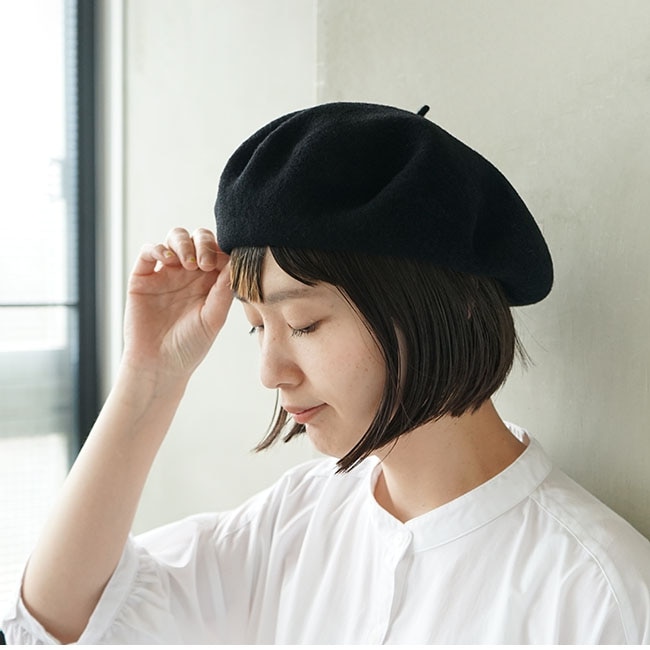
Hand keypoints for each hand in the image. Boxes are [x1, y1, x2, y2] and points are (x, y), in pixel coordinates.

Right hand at [122, 227, 232, 379]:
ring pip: (175, 238)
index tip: (222, 264)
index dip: (221, 250)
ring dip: (183, 243)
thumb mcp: (214, 318)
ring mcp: (166, 273)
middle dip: (204, 243)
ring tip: (188, 263)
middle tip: (205, 263)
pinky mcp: (143, 277)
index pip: (218, 252)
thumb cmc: (190, 346)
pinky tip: (168, 261)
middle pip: (198, 239)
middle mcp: (189, 273)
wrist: (159, 365)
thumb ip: (223, 290)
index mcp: (210, 281)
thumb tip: (235, 263)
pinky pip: (149, 251)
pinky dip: (158, 249)